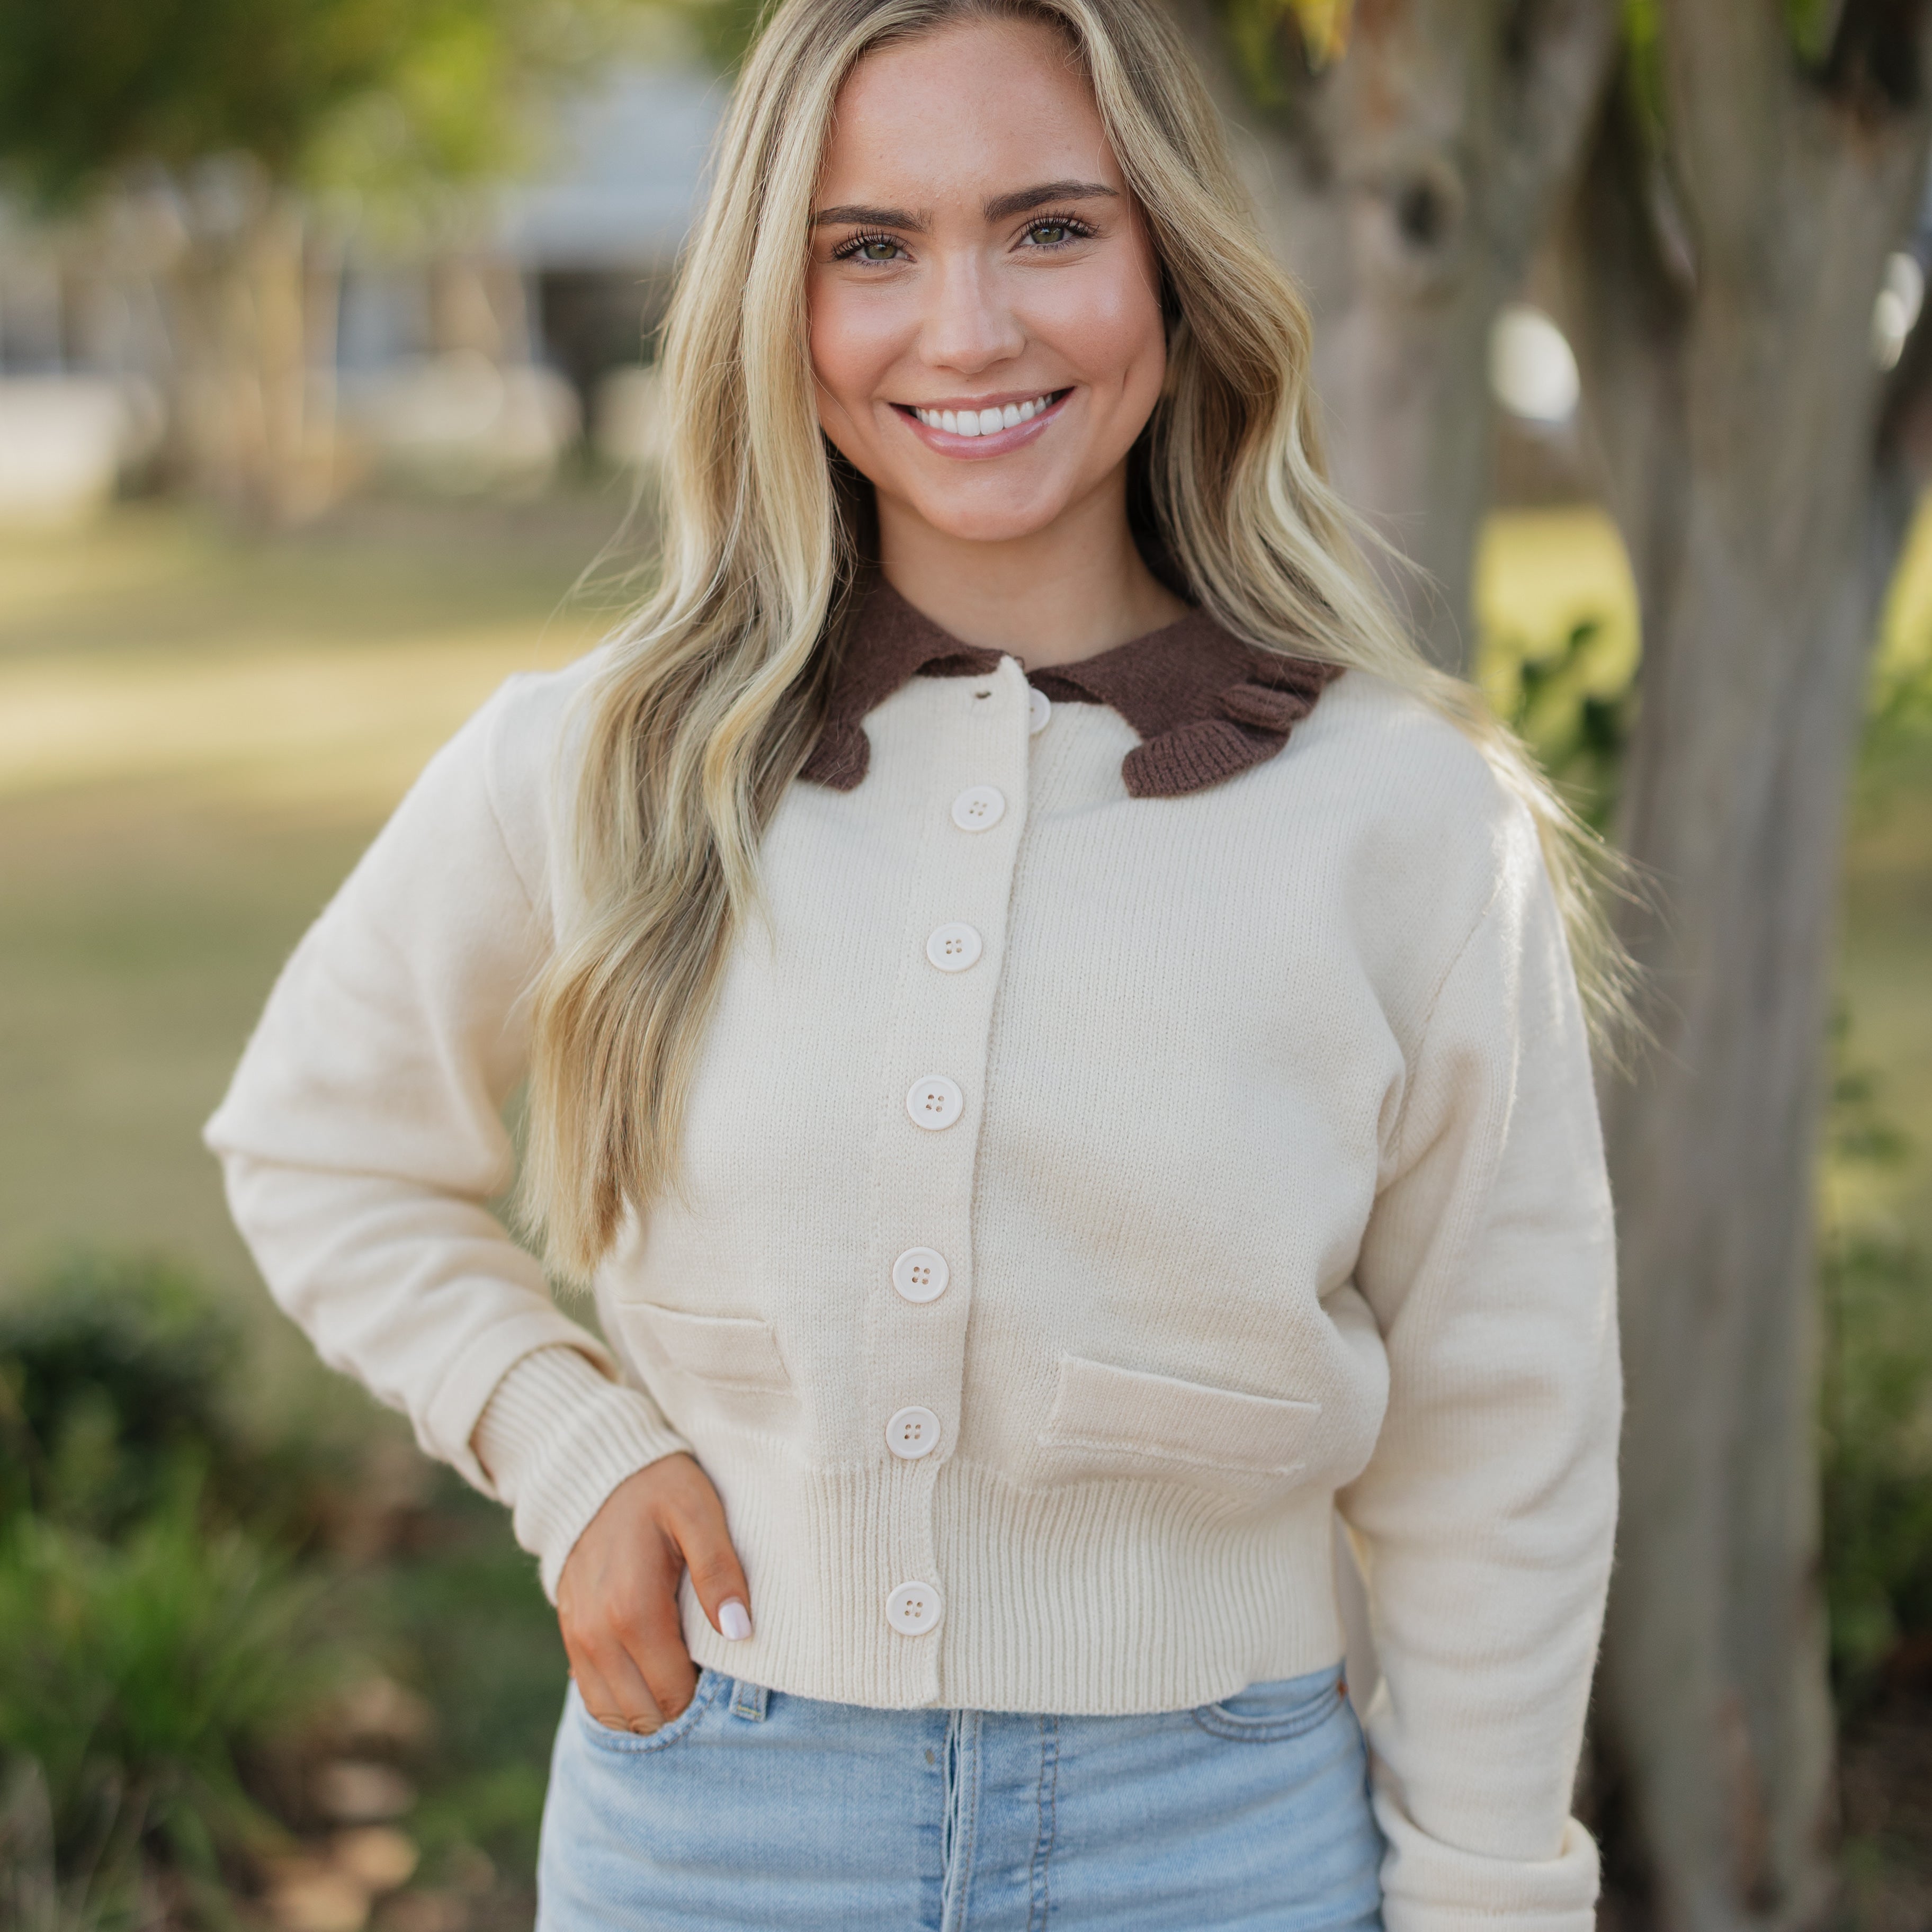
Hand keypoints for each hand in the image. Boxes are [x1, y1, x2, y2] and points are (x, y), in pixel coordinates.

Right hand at [555, 1453, 751, 1733]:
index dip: (703, 1689)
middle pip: (644, 1715)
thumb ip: (719, 1571)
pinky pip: (592, 1696)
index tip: (720, 1659)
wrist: (598, 1472)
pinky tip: (648, 1662)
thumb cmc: (660, 1490)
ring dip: (649, 1704)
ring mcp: (576, 1639)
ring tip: (677, 1663)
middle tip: (702, 1662)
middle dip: (678, 1702)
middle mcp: (596, 1635)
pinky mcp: (569, 1635)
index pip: (674, 1695)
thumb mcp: (700, 1515)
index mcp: (633, 1611)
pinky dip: (621, 1695)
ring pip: (614, 1714)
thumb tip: (739, 1631)